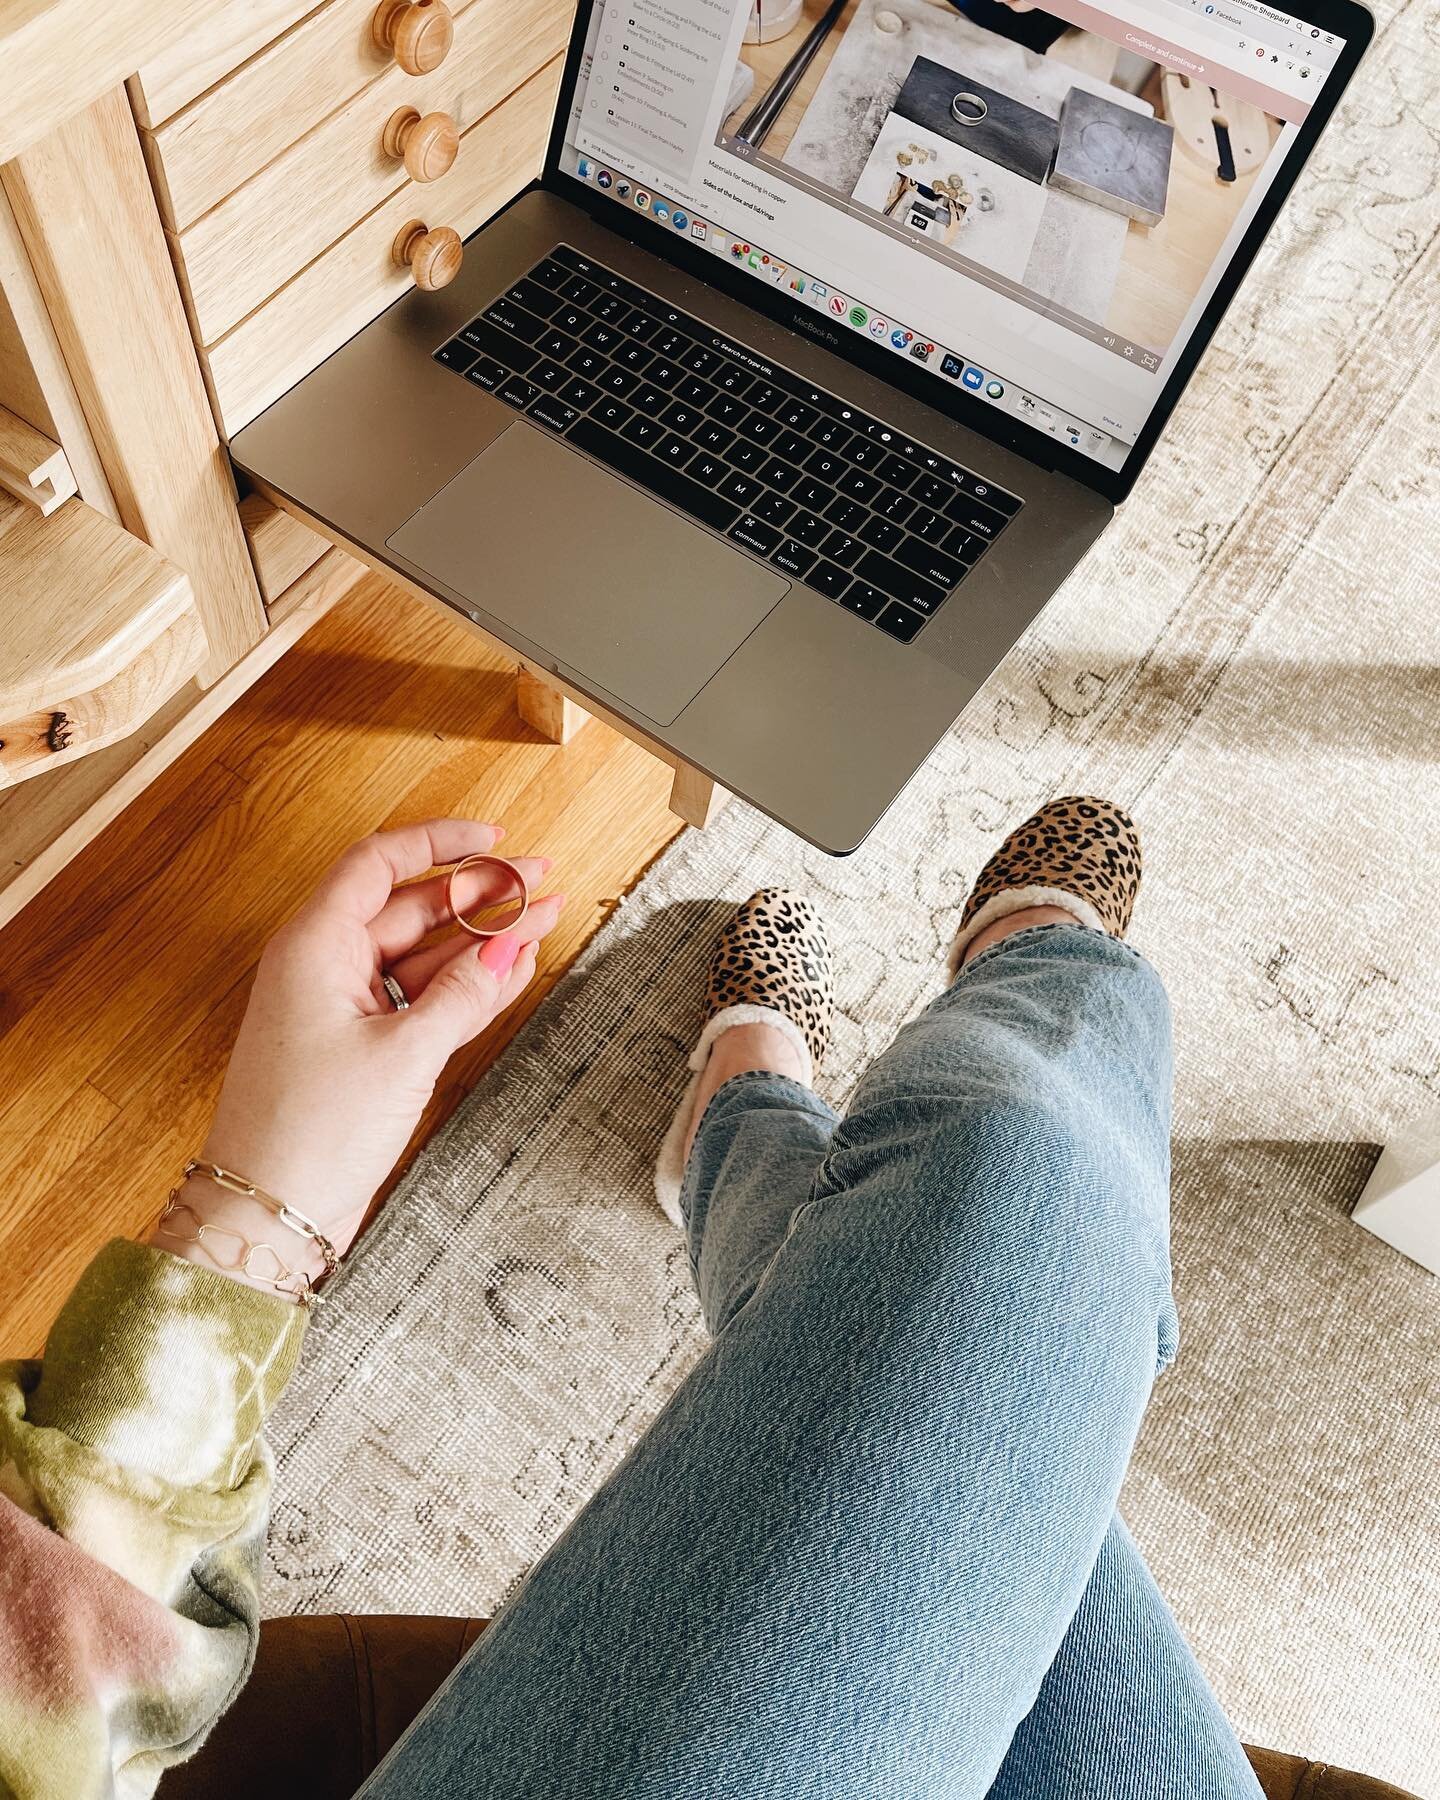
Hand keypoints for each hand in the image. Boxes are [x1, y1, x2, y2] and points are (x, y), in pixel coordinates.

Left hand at [153, 820, 564, 1288]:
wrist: (271, 1213)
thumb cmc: (309, 1134)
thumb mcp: (401, 1055)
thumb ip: (461, 995)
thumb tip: (507, 949)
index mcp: (314, 947)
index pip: (379, 864)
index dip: (438, 842)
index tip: (493, 838)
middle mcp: (325, 967)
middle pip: (412, 908)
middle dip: (481, 894)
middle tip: (541, 881)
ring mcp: (344, 1008)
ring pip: (425, 954)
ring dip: (485, 940)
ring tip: (545, 919)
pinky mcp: (361, 1046)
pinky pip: (422, 998)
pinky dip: (467, 985)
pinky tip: (512, 969)